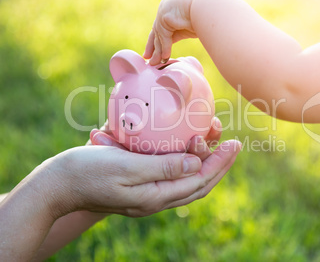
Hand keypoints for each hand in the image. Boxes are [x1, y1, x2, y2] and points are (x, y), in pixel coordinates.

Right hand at [46, 118, 239, 217]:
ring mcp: (148, 195)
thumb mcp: (127, 166)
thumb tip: (197, 163)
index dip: (219, 163)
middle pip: (198, 184)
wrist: (60, 184)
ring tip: (216, 144)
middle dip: (219, 164)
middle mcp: (156, 199)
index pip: (199, 180)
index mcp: (155, 196)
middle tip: (233, 144)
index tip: (235, 144)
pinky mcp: (140, 186)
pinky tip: (188, 151)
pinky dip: (187, 164)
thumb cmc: (89, 171)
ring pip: (187, 182)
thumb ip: (164, 167)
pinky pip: (172, 177)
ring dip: (205, 164)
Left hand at [143, 0, 199, 64]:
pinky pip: (163, 36)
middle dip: (152, 46)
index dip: (157, 40)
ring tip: (156, 64)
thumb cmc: (205, 16)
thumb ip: (178, 34)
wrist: (208, 7)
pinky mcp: (164, 17)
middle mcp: (166, 9)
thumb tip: (173, 48)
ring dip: (158, 52)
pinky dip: (165, 48)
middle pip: (156, 31)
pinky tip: (166, 58)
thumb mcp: (188, 27)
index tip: (152, 51)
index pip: (161, 27)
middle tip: (147, 58)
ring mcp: (163, 11)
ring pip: (158, 36)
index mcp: (172, 10)